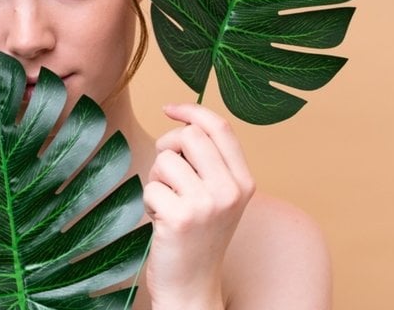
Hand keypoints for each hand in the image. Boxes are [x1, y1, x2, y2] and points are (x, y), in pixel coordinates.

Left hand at [143, 103, 255, 309]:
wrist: (192, 285)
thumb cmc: (196, 235)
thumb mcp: (217, 195)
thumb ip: (209, 161)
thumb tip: (182, 121)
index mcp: (243, 181)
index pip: (220, 128)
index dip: (191, 111)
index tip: (169, 109)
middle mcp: (230, 190)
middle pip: (189, 136)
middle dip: (167, 146)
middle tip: (166, 171)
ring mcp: (207, 204)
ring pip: (165, 160)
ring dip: (157, 178)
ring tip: (167, 202)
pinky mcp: (181, 218)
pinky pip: (151, 186)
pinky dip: (150, 201)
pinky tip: (161, 221)